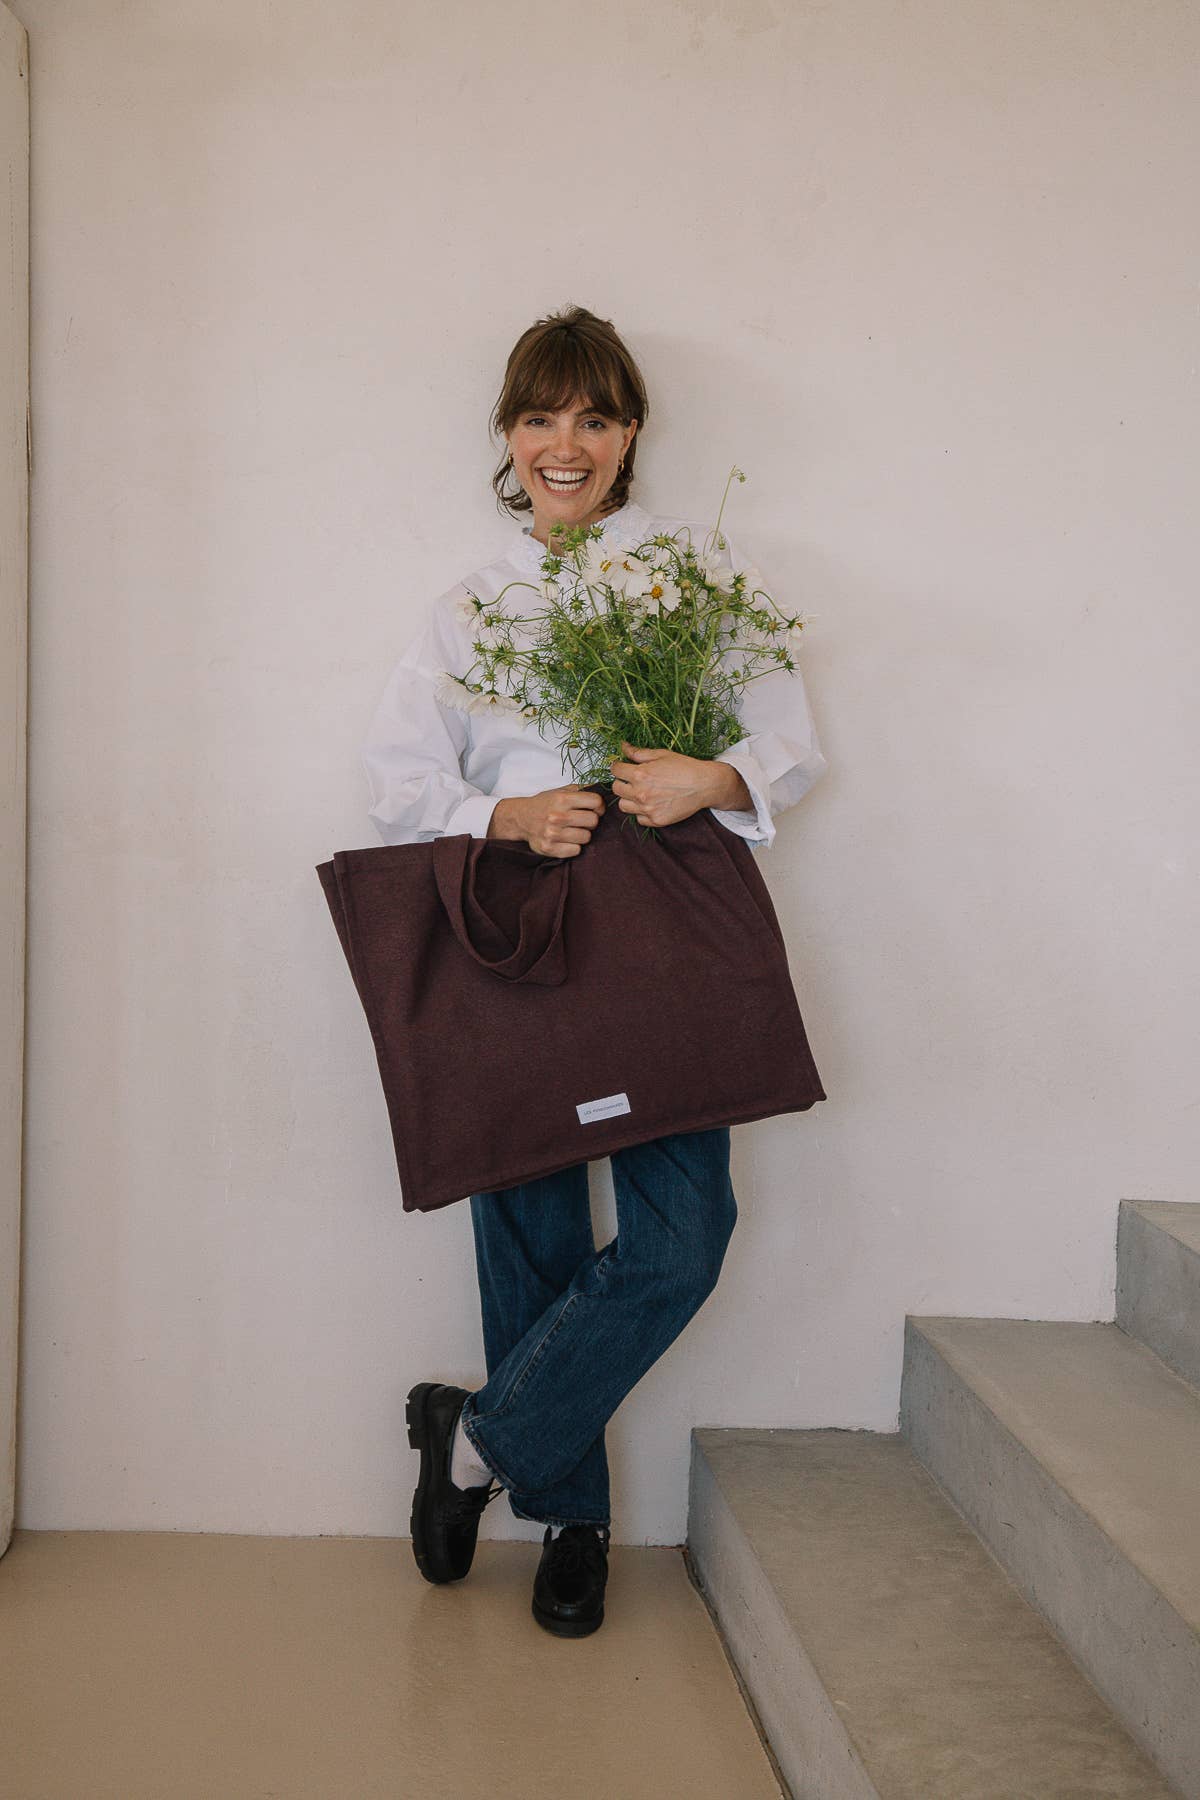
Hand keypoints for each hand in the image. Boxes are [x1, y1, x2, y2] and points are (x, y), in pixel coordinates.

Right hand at [489, 784, 605, 857]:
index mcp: (562, 799)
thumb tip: (604, 789)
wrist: (521, 818)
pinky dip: (573, 847)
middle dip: (590, 821)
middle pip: (593, 821)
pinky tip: (566, 840)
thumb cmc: (544, 804)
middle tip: (581, 821)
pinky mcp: (549, 848)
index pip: (596, 802)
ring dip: (582, 835)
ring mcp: (552, 834)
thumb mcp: (560, 791)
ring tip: (572, 830)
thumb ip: (581, 790)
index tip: (595, 808)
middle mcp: (557, 816)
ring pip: (586, 837)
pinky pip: (576, 850)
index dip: (599, 806)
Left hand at [608, 741, 746, 827]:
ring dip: (628, 798)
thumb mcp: (661, 755)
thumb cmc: (685, 767)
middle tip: (632, 779)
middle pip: (616, 788)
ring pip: (623, 806)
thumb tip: (623, 747)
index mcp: (640, 774)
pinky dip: (641, 812)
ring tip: (640, 793)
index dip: (617, 766)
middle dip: (621, 782)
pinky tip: (651, 803)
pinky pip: (638, 818)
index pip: (615, 770)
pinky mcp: (656, 820)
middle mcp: (641, 793)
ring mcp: (647, 809)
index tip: (622, 766)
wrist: (704, 785)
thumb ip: (639, 753)